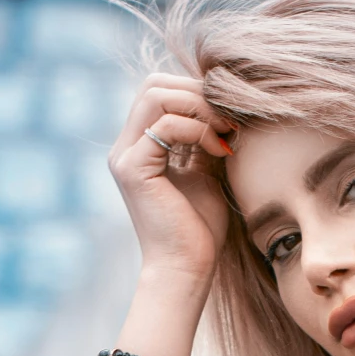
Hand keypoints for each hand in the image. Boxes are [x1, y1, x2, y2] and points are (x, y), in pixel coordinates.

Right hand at [108, 74, 235, 283]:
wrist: (187, 270)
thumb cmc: (199, 231)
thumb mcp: (205, 173)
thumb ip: (203, 139)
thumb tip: (221, 106)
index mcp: (139, 147)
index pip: (160, 92)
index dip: (195, 93)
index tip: (228, 117)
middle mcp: (126, 147)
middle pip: (154, 84)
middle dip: (197, 93)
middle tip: (229, 119)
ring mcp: (125, 157)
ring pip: (157, 95)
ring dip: (199, 107)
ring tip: (225, 131)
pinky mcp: (133, 169)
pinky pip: (166, 125)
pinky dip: (197, 130)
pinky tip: (218, 151)